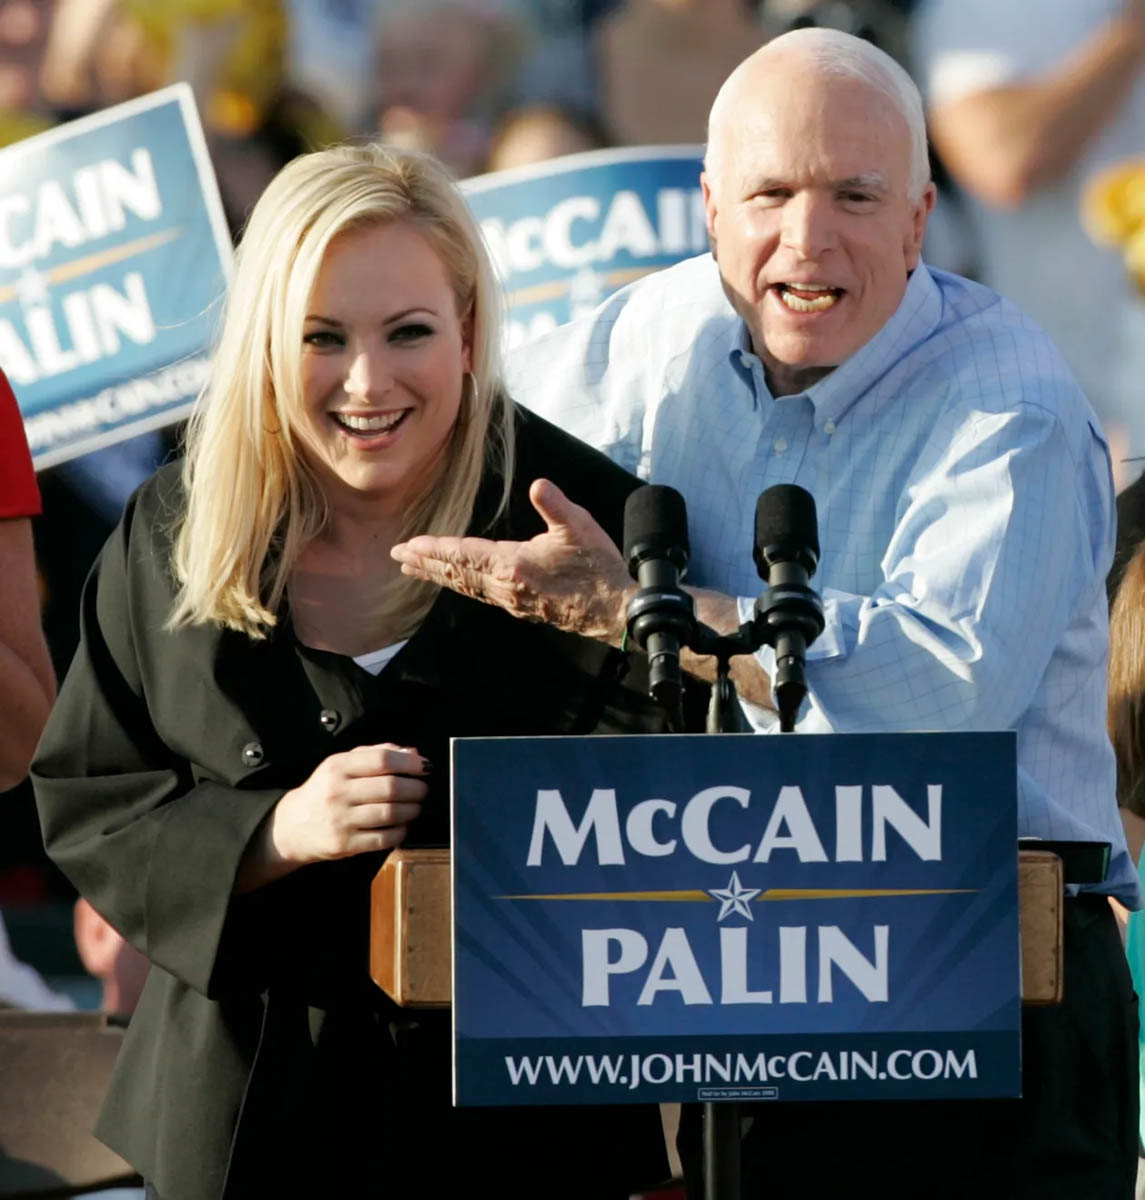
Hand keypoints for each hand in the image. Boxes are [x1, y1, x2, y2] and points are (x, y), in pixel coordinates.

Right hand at [268, 743, 428, 866]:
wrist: (293, 826)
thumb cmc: (325, 790)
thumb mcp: (343, 764)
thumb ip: (376, 753)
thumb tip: (412, 754)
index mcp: (337, 766)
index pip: (382, 760)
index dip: (409, 764)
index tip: (425, 767)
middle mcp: (337, 792)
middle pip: (390, 787)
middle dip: (416, 789)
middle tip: (423, 790)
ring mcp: (340, 820)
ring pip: (390, 813)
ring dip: (412, 810)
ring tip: (415, 806)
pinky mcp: (345, 844)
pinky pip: (384, 838)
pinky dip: (401, 831)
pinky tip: (402, 825)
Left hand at [391, 479, 634, 642]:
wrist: (613, 610)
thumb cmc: (597, 568)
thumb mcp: (580, 528)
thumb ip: (555, 506)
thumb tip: (538, 485)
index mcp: (514, 565)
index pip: (464, 554)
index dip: (436, 548)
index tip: (410, 545)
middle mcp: (505, 586)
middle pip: (456, 573)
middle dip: (426, 563)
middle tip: (398, 557)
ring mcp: (511, 599)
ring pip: (465, 586)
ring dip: (438, 576)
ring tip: (415, 569)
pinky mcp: (520, 606)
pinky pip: (479, 594)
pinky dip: (460, 585)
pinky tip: (455, 581)